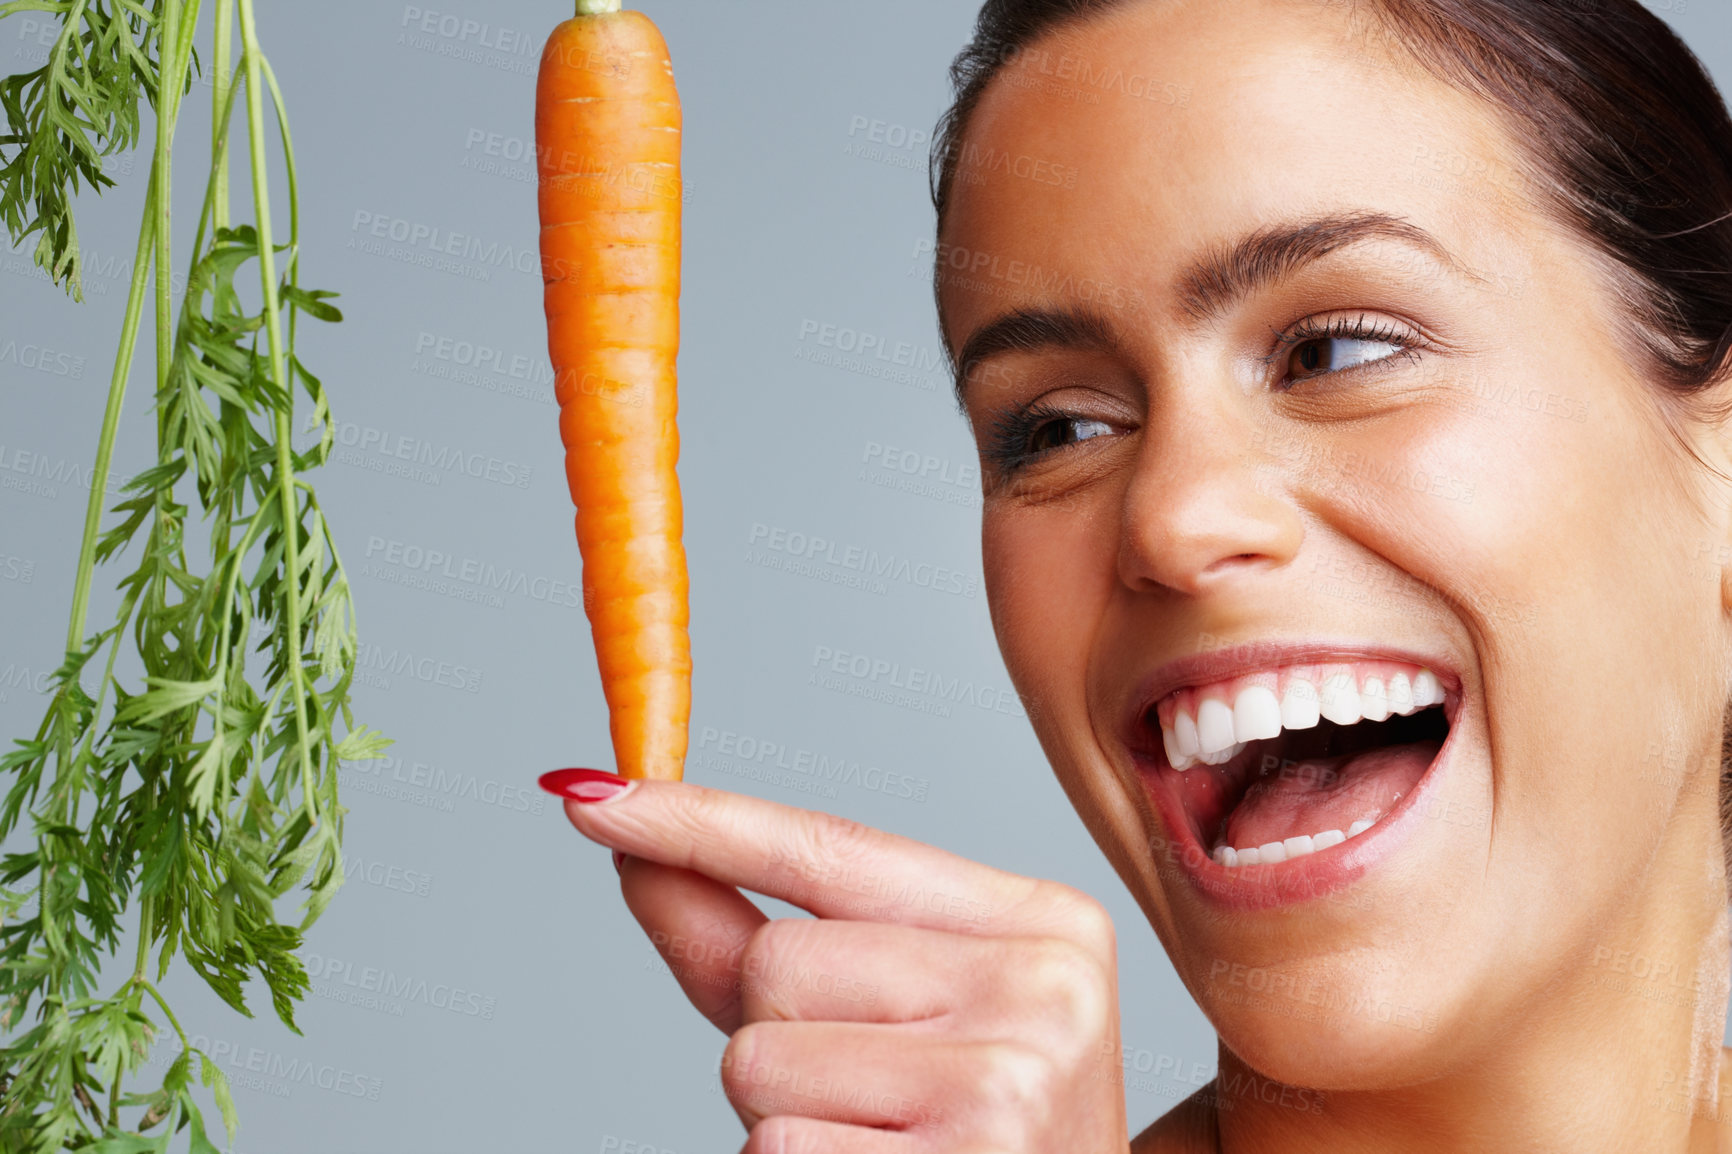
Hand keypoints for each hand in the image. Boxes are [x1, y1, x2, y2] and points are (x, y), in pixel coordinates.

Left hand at [549, 773, 1129, 1152]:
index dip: (701, 821)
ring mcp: (1007, 1078)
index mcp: (1041, 921)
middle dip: (775, 1033)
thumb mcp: (896, 1019)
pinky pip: (777, 1146)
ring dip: (780, 1114)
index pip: (832, 845)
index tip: (591, 795)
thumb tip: (641, 859)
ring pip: (759, 1057)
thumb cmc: (977, 1138)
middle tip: (868, 1092)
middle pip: (777, 960)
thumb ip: (762, 940)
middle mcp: (1040, 985)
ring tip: (879, 1140)